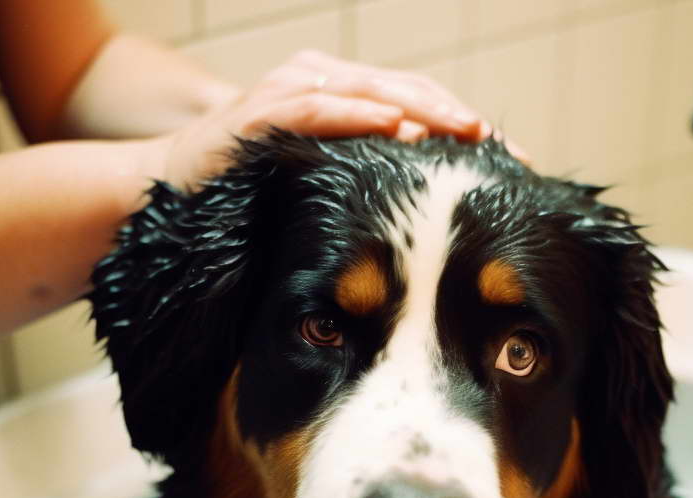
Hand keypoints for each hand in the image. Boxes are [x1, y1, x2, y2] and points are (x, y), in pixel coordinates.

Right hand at [137, 49, 528, 190]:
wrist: (174, 193)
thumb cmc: (257, 195)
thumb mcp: (329, 191)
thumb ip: (376, 190)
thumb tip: (441, 219)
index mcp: (350, 100)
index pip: (423, 109)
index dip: (470, 131)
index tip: (518, 164)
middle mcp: (327, 84)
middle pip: (410, 94)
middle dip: (461, 121)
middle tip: (507, 150)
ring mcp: (293, 92)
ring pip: (372, 91)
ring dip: (422, 110)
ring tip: (467, 131)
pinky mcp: (260, 113)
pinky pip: (316, 105)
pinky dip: (356, 113)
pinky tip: (394, 127)